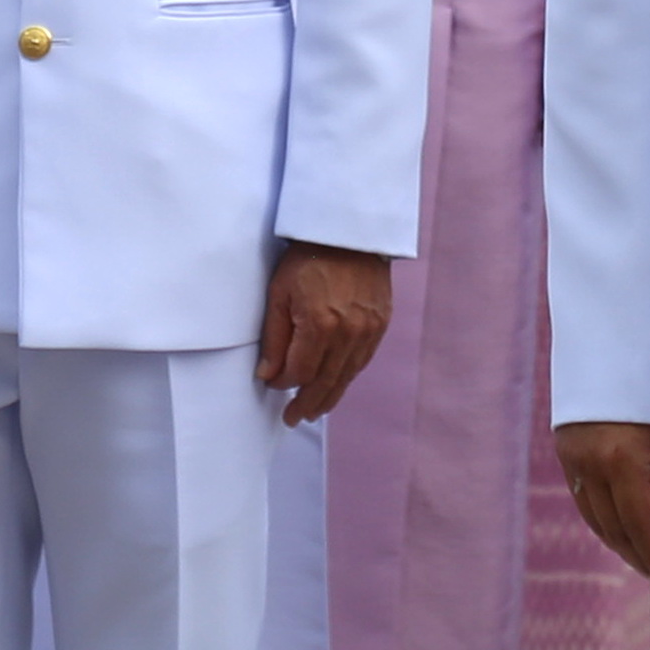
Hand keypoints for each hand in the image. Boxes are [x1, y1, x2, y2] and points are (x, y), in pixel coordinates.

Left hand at [256, 241, 392, 426]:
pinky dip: (346, 376)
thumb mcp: (279, 293)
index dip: (283, 384)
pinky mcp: (381, 325)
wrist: (350, 231)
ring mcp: (368, 331)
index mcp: (320, 326)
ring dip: (328, 397)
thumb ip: (275, 338)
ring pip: (346, 377)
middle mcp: (348, 334)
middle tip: (293, 419)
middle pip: (325, 383)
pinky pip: (361, 362)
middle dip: (306, 404)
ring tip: (313, 410)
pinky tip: (336, 383)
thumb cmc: (308, 257)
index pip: (299, 372)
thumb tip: (268, 375)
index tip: (272, 385)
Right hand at [556, 421, 649, 587]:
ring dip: (618, 543)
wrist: (605, 341)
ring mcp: (573, 459)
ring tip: (641, 557)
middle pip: (614, 528)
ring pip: (594, 518)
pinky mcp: (566, 451)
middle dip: (637, 557)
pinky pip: (582, 499)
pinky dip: (601, 520)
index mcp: (620, 460)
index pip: (639, 525)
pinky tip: (617, 526)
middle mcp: (590, 465)